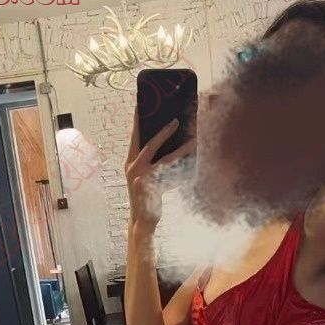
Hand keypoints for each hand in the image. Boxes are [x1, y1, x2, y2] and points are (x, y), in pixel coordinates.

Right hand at [125, 109, 195, 229]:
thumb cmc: (150, 198)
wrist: (143, 221)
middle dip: (156, 126)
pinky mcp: (149, 184)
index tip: (142, 103)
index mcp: (131, 162)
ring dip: (170, 138)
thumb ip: (159, 162)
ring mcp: (139, 175)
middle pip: (144, 140)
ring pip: (158, 152)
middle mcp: (132, 166)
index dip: (138, 120)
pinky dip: (181, 159)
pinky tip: (193, 153)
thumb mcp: (151, 177)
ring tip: (186, 129)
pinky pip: (168, 167)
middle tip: (169, 114)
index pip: (135, 136)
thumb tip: (178, 144)